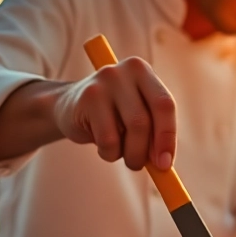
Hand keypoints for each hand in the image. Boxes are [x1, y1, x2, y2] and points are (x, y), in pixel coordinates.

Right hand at [53, 56, 176, 170]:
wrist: (68, 106)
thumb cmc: (112, 116)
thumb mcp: (137, 116)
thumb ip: (154, 133)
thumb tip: (164, 163)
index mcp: (143, 71)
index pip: (165, 105)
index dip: (167, 136)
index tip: (166, 163)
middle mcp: (126, 70)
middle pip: (145, 120)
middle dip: (146, 151)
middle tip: (141, 166)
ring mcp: (105, 81)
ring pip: (130, 130)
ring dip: (129, 155)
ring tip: (118, 152)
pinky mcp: (87, 98)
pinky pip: (108, 140)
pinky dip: (109, 153)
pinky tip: (101, 145)